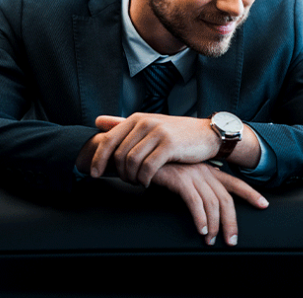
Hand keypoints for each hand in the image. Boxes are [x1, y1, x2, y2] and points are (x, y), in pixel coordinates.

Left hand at [89, 113, 218, 185]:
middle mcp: (145, 123)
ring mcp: (157, 133)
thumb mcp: (149, 124)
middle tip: (128, 181)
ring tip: (138, 182)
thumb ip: (123, 124)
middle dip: (119, 172)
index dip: (98, 159)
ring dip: (131, 177)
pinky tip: (147, 183)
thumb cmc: (177, 133)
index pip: (108, 140)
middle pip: (119, 154)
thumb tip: (97, 121)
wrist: (208, 134)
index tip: (94, 174)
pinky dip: (144, 179)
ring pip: (131, 162)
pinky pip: (148, 167)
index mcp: (136, 119)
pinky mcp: (169, 145)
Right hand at [152, 162, 268, 245]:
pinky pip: (195, 202)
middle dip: (232, 222)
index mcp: (209, 171)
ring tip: (211, 240)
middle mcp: (205, 172)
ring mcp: (193, 174)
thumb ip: (197, 189)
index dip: (250, 193)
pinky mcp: (179, 179)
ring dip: (214, 225)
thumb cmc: (162, 168)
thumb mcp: (185, 177)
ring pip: (213, 203)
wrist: (142, 155)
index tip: (263, 204)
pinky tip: (200, 230)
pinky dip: (200, 218)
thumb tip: (206, 209)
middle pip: (226, 199)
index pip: (235, 183)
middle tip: (232, 240)